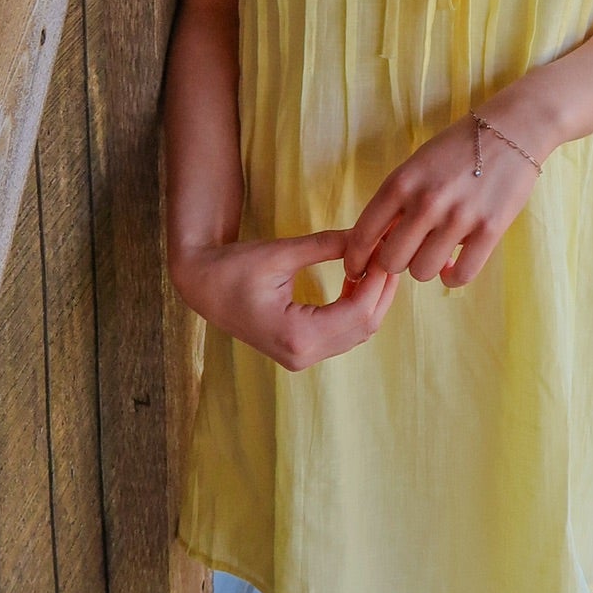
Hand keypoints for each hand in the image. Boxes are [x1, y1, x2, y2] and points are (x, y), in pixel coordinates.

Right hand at [171, 232, 399, 370]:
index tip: (388, 248)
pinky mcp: (300, 352)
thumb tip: (367, 234)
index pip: (359, 311)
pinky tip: (356, 278)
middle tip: (391, 253)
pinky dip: (357, 307)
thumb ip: (326, 245)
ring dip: (373, 299)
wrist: (201, 286)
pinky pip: (343, 334)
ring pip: (358, 334)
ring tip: (378, 262)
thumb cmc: (233, 267)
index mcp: (296, 334)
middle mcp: (302, 355)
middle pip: (365, 327)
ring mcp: (301, 358)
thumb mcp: (280, 252)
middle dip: (382, 289)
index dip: (380, 278)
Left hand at [342, 116, 541, 289]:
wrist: (511, 130)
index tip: (359, 268)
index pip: (363, 234)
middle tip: (411, 251)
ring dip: (427, 267)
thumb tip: (380, 242)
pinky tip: (455, 264)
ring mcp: (458, 217)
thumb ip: (397, 201)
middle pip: (392, 261)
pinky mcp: (489, 230)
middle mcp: (425, 201)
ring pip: (423, 272)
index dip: (357, 258)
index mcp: (401, 182)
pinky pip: (461, 275)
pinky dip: (454, 276)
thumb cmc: (458, 147)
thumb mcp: (417, 166)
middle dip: (398, 261)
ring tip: (437, 251)